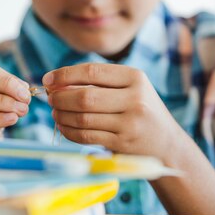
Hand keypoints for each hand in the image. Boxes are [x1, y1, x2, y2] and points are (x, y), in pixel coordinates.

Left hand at [42, 63, 177, 157]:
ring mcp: (129, 123)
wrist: (166, 143)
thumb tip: (56, 82)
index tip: (47, 79)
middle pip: (84, 97)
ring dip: (62, 115)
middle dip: (60, 98)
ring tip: (55, 113)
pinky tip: (64, 126)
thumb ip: (99, 81)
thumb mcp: (130, 88)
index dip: (64, 75)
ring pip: (82, 118)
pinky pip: (86, 136)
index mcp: (135, 77)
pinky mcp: (122, 143)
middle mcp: (135, 99)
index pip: (91, 71)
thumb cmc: (140, 110)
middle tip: (50, 99)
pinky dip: (69, 131)